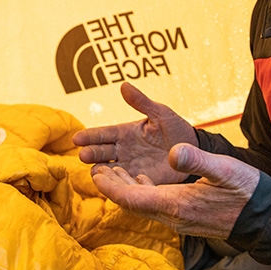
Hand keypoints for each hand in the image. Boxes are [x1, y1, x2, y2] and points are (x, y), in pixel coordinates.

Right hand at [72, 83, 198, 183]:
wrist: (193, 151)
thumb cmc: (176, 129)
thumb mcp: (160, 113)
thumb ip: (141, 102)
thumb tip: (123, 85)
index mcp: (124, 132)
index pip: (103, 134)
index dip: (89, 136)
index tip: (77, 138)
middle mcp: (122, 150)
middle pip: (100, 152)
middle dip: (90, 153)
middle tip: (84, 155)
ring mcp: (129, 166)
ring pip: (106, 170)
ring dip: (100, 171)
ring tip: (96, 171)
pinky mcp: (139, 181)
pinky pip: (123, 184)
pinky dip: (116, 184)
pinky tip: (113, 184)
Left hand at [91, 143, 259, 238]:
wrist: (266, 218)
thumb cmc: (247, 191)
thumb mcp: (224, 169)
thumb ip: (197, 159)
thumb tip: (173, 151)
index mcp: (176, 204)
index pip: (132, 198)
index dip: (111, 186)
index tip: (95, 174)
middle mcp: (173, 216)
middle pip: (132, 203)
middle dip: (112, 186)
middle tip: (95, 168)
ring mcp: (180, 220)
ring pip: (142, 205)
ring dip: (125, 188)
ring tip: (110, 170)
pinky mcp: (186, 218)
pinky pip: (155, 206)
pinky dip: (141, 191)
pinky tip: (140, 179)